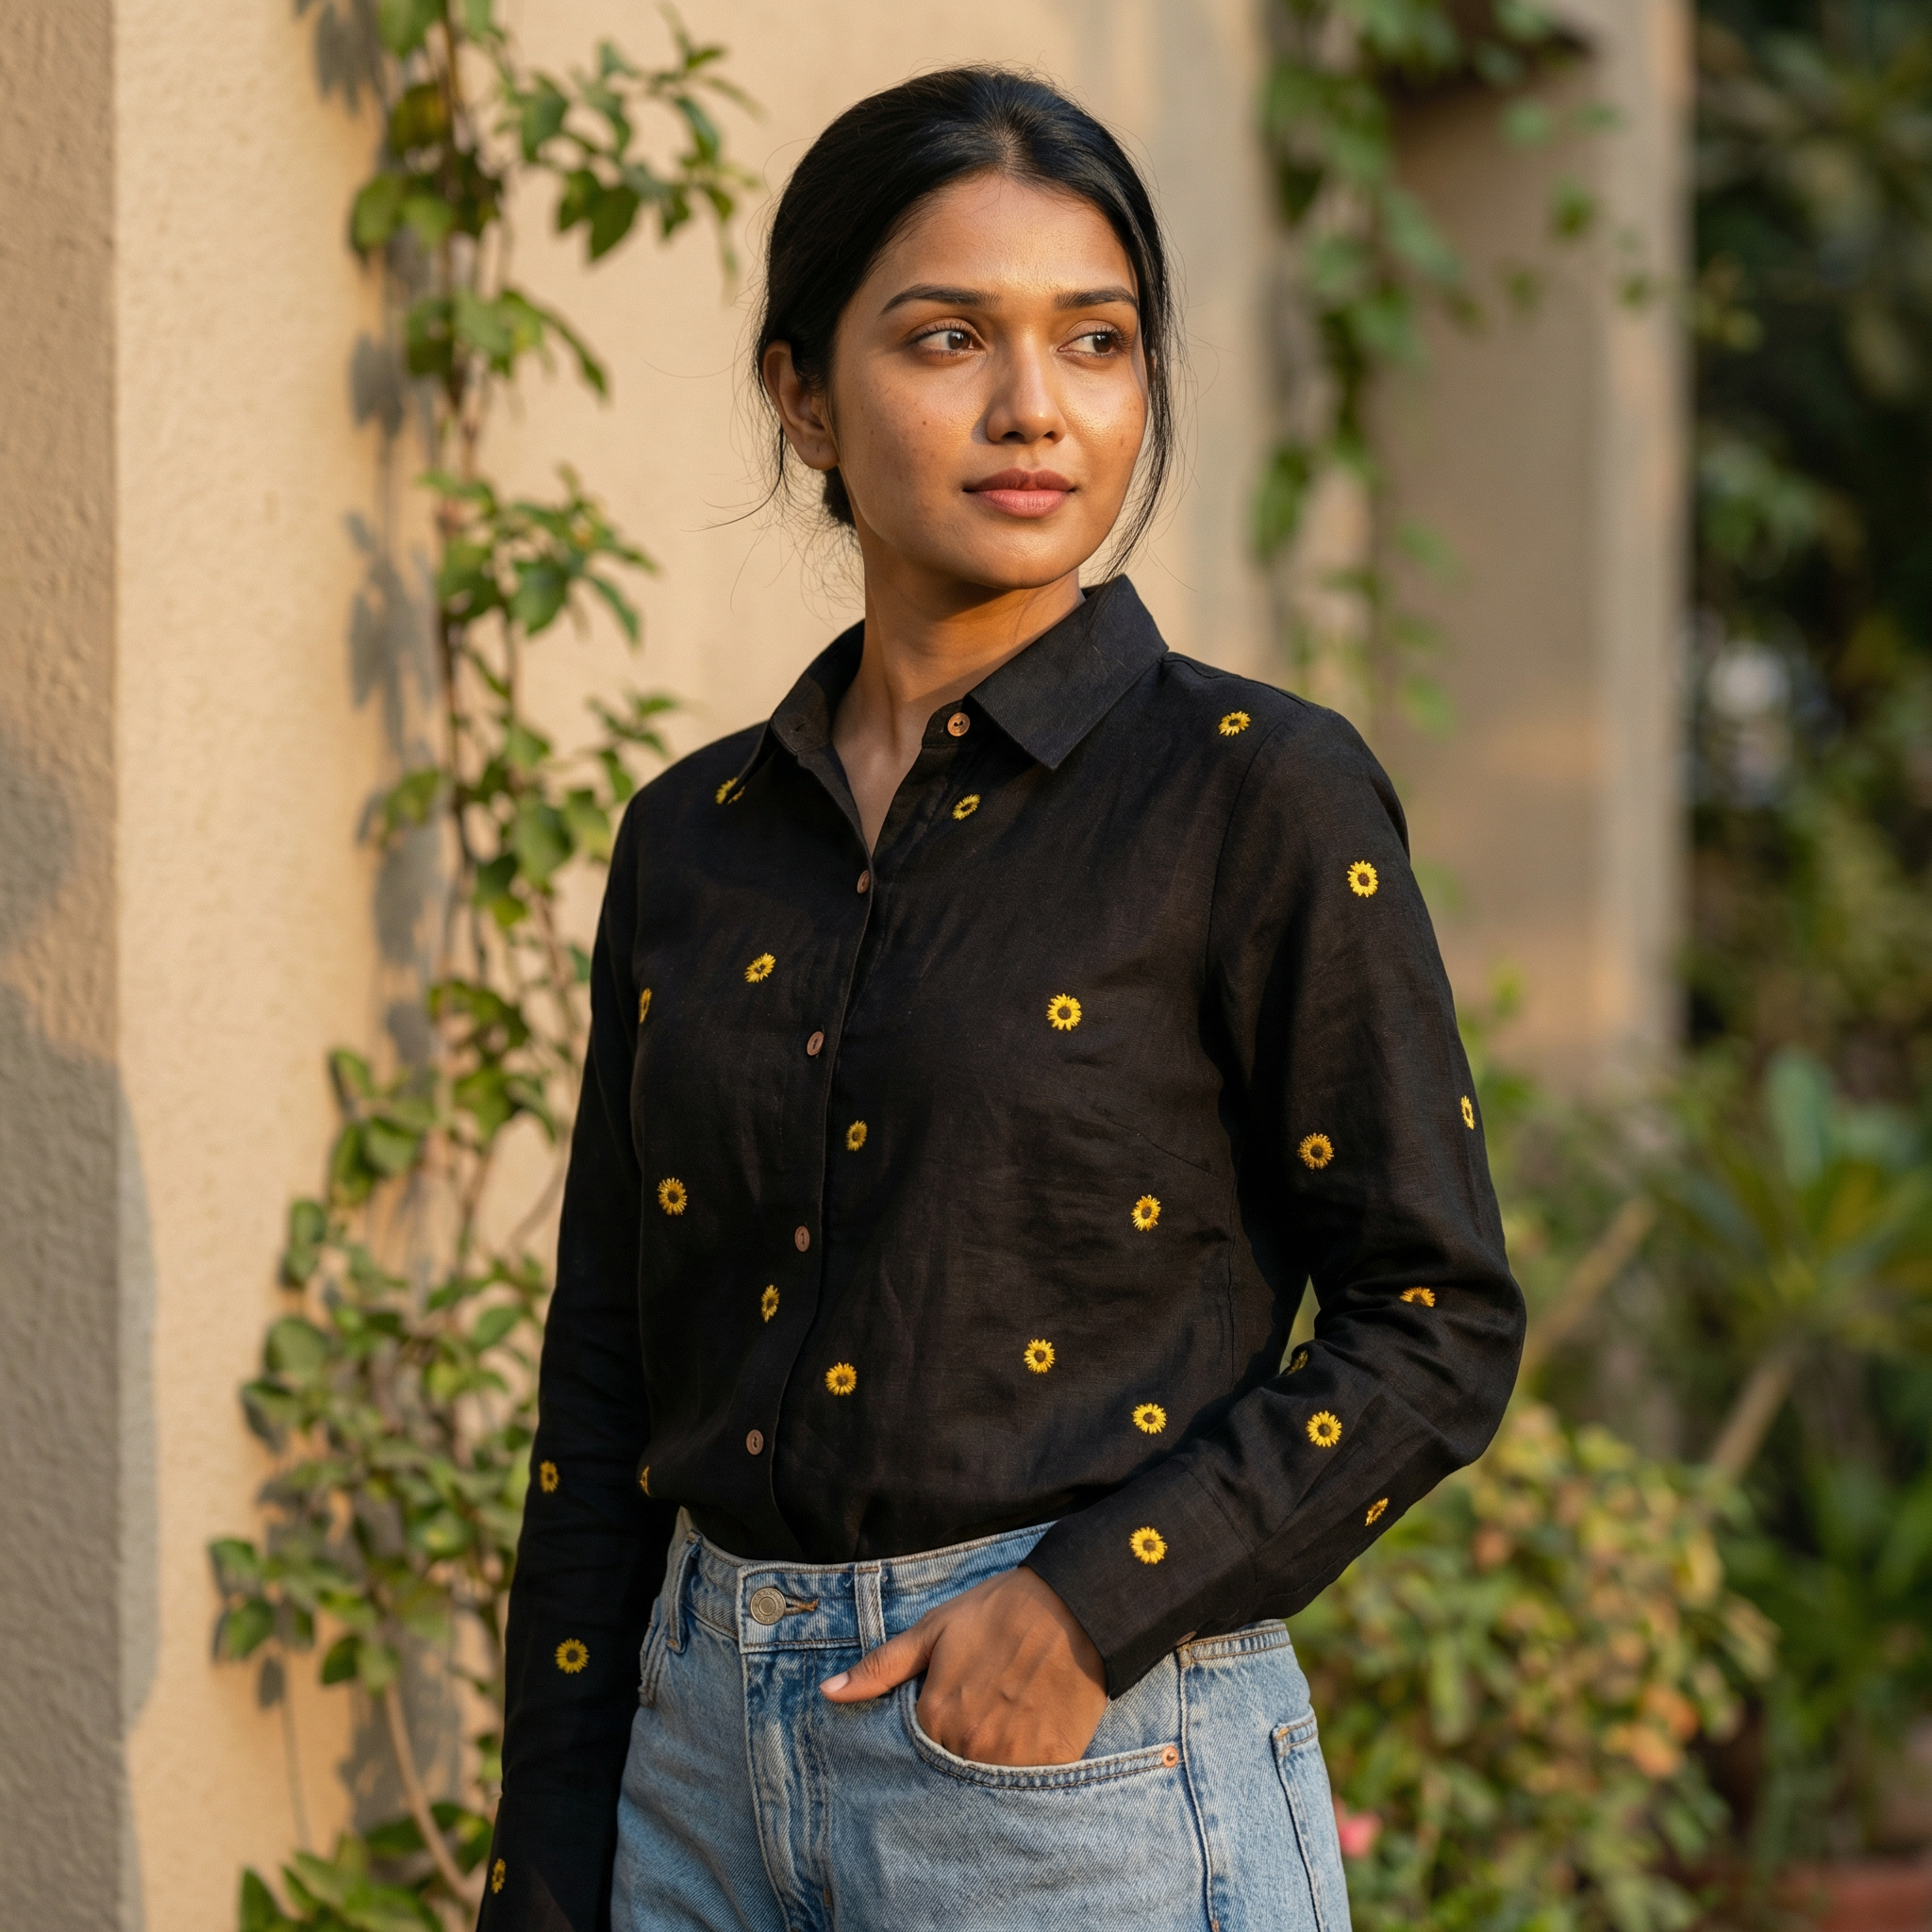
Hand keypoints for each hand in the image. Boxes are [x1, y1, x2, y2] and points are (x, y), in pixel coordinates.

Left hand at [819, 1564, 1107, 1766]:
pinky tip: (1032, 1734)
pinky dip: (1028, 1766)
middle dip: (958, 1750)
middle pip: (953, 1769)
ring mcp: (1015, 1759)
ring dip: (991, 1762)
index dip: (930, 1729)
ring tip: (1004, 1724)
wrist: (1073, 1604)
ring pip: (989, 1781)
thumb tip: (828, 1694)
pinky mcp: (1054, 1761)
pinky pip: (1031, 1783)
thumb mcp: (933, 1630)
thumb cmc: (999, 1612)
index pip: (917, 1749)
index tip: (946, 1709)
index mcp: (937, 1716)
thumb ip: (880, 1668)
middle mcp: (971, 1746)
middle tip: (979, 1714)